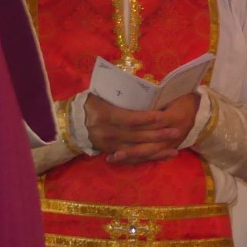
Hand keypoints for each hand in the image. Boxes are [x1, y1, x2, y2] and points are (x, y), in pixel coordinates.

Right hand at [84, 92, 200, 163]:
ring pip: (136, 150)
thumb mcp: (102, 95)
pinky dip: (150, 157)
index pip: (130, 119)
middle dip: (157, 134)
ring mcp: (109, 145)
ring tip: (175, 147)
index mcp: (105, 116)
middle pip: (136, 136)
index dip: (147, 119)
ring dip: (157, 149)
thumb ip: (121, 95)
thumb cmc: (91, 103)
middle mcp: (107, 133)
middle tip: (176, 131)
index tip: (163, 116)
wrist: (69, 123)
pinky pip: (133, 158)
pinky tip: (165, 156)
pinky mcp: (111, 152)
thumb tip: (145, 88)